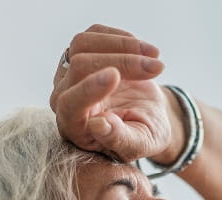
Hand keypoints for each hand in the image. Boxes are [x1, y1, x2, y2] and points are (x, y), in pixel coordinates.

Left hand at [50, 25, 169, 161]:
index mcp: (74, 127)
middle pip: (80, 67)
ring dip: (123, 45)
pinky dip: (122, 37)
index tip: (115, 76)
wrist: (147, 118)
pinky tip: (143, 50)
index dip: (89, 89)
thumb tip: (98, 125)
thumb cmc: (142, 135)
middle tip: (157, 68)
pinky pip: (94, 32)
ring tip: (154, 56)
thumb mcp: (138, 145)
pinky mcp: (82, 52)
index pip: (70, 104)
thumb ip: (119, 139)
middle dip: (123, 63)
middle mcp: (64, 97)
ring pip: (83, 44)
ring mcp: (69, 71)